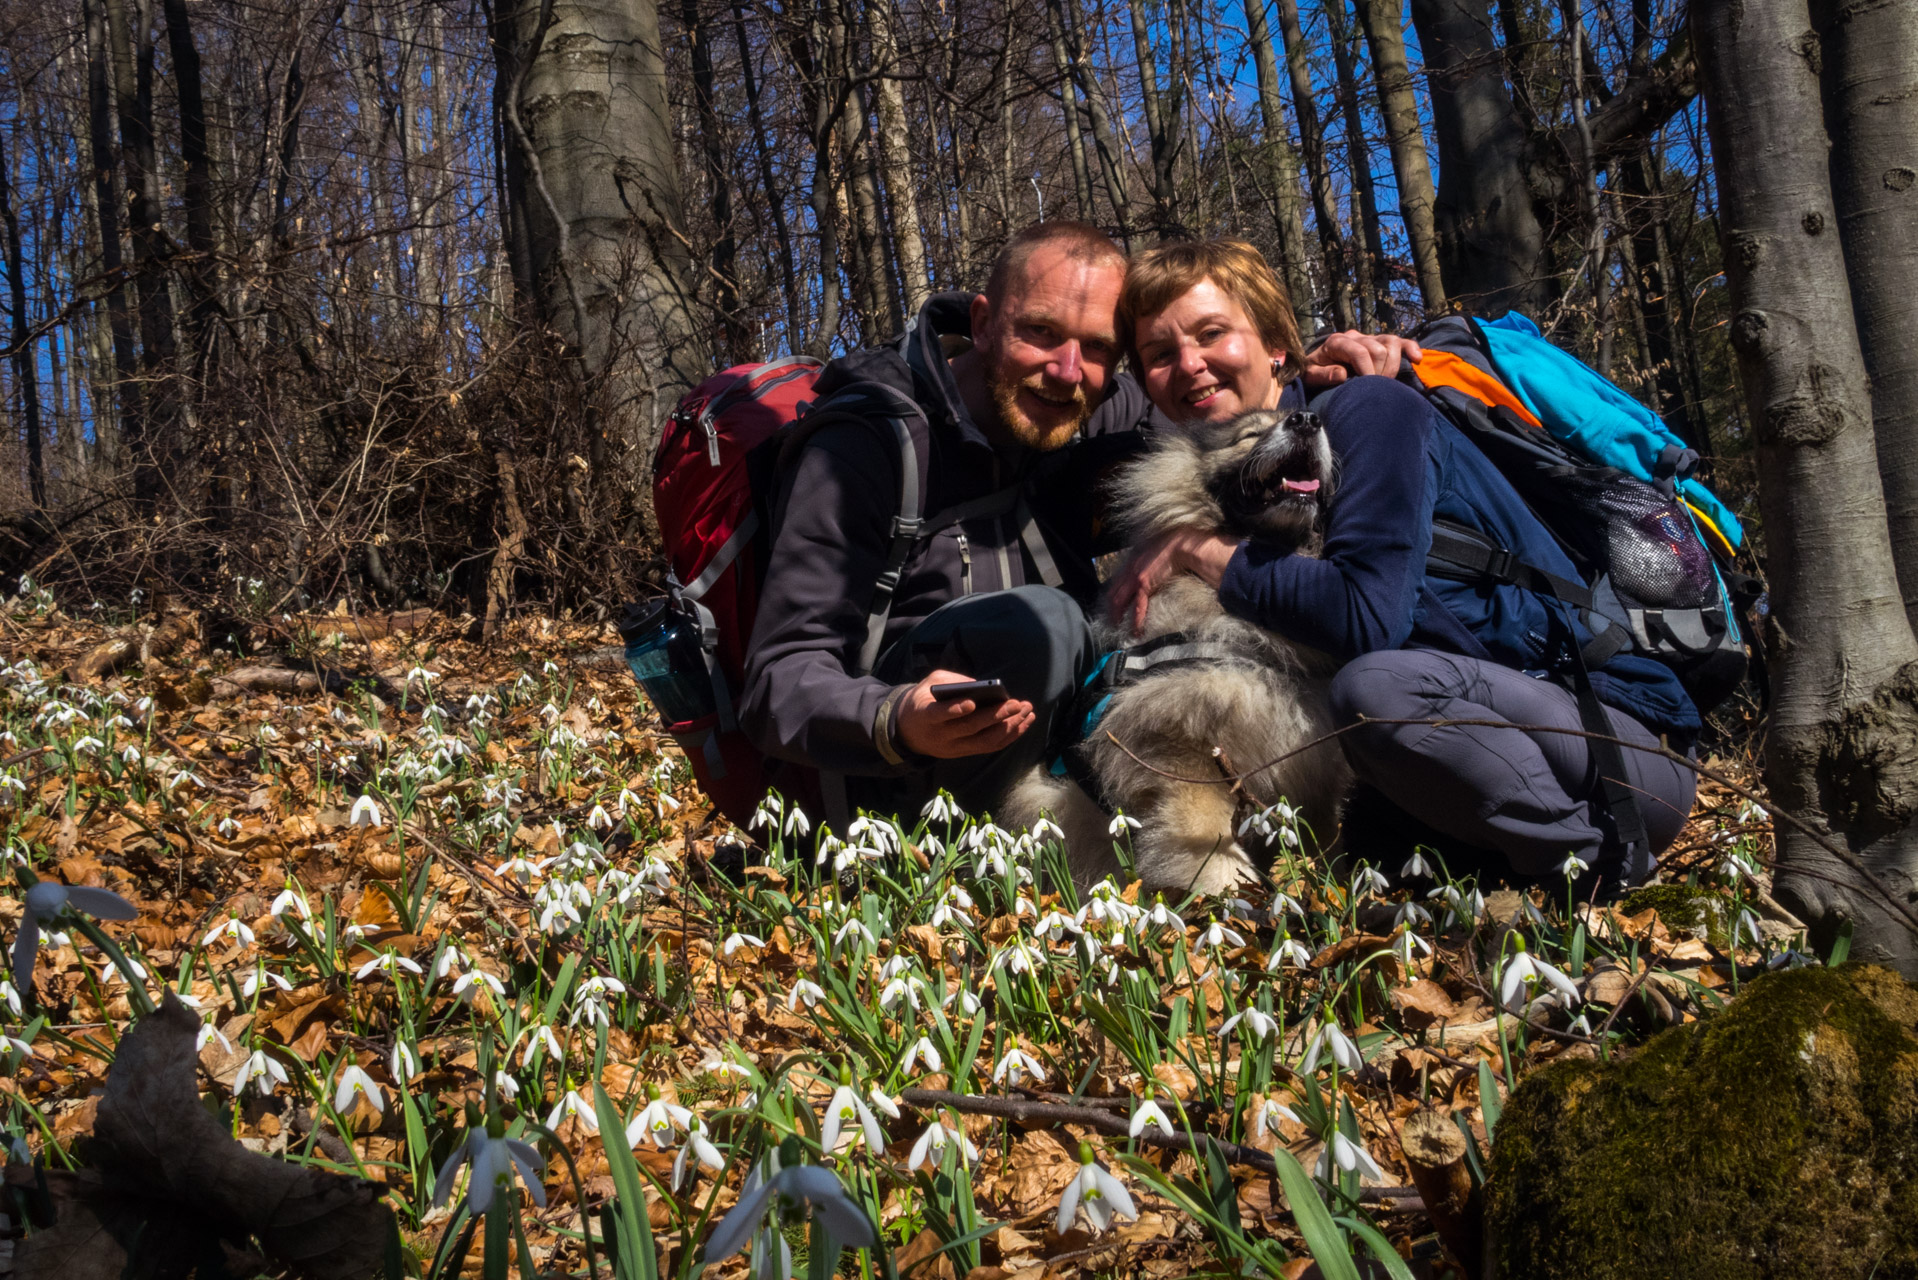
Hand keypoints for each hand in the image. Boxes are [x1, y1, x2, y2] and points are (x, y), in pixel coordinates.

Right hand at [896, 669, 1035, 758]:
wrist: (908, 732)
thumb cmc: (923, 700)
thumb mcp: (928, 684)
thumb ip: (951, 682)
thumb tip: (980, 686)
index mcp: (926, 715)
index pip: (939, 714)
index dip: (955, 710)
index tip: (972, 702)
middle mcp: (941, 735)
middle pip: (970, 728)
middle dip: (996, 716)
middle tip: (1017, 704)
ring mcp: (954, 747)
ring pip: (985, 741)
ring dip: (1009, 727)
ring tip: (1027, 711)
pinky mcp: (965, 753)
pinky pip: (990, 747)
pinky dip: (1009, 736)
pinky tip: (1023, 722)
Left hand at [1106, 529, 1239, 637]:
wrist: (1178, 545)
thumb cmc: (1169, 547)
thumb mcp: (1150, 551)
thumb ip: (1144, 561)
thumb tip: (1146, 570)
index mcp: (1130, 563)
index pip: (1115, 583)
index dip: (1112, 596)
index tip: (1112, 606)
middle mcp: (1128, 570)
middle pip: (1112, 593)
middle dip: (1111, 609)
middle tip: (1112, 621)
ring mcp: (1133, 577)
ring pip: (1119, 601)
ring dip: (1117, 616)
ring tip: (1119, 627)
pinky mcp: (1143, 584)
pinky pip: (1137, 606)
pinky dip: (1136, 620)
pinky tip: (1136, 629)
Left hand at [1302, 330, 1423, 389]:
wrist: (1316, 364)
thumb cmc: (1313, 371)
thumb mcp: (1309, 375)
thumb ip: (1322, 375)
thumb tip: (1342, 374)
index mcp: (1336, 342)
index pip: (1359, 351)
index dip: (1367, 369)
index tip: (1368, 387)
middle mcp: (1354, 336)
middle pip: (1377, 348)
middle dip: (1379, 371)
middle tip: (1375, 389)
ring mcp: (1369, 338)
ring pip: (1391, 341)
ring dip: (1393, 364)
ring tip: (1387, 382)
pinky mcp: (1380, 342)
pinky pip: (1400, 341)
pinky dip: (1410, 348)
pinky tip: (1417, 359)